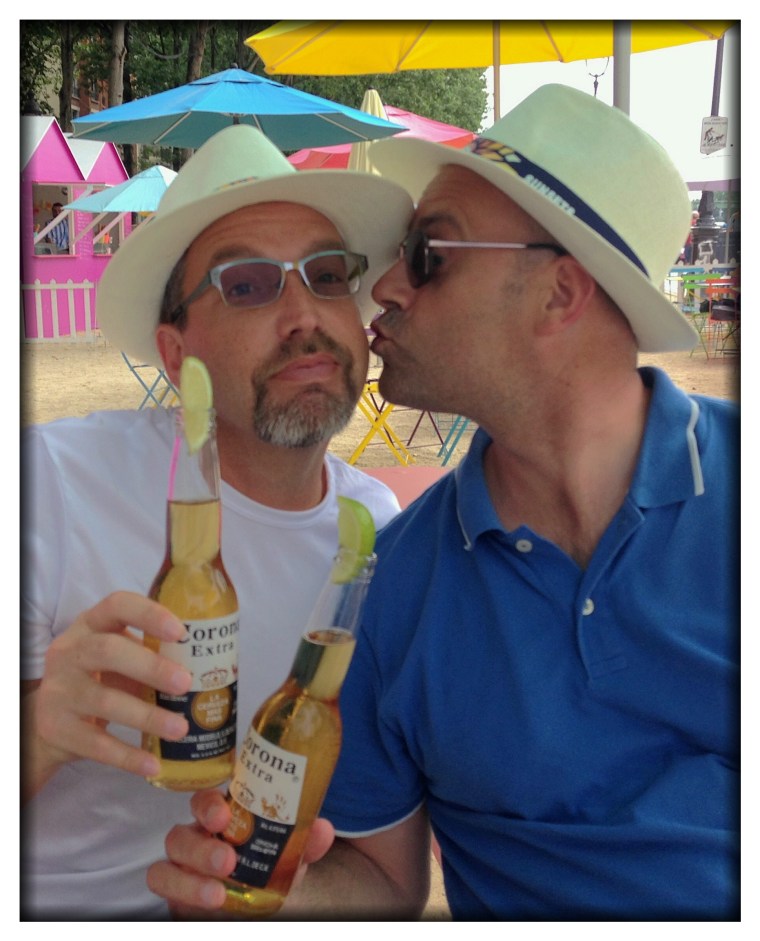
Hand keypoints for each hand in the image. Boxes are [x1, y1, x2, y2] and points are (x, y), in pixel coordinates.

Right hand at [24, 591, 192, 793]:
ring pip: (104, 701)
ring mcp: (59, 691)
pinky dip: (127, 756)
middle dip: (151, 667)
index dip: (149, 615)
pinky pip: (95, 744)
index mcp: (90, 625)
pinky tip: (153, 764)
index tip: (181, 632)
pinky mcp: (56, 729)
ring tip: (181, 728)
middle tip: (185, 682)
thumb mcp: (117, 657)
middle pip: (108, 651)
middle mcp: (69, 652)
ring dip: (147, 716)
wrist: (49, 720)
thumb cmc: (100, 678)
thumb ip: (150, 653)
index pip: (116, 605)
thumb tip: (210, 667)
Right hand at [147, 789, 334, 917]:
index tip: (224, 815)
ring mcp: (181, 865)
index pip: (205, 800)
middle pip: (180, 833)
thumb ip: (305, 841)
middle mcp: (196, 836)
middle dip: (200, 848)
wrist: (258, 896)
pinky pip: (162, 885)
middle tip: (227, 860)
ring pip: (164, 864)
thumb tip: (322, 829)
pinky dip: (181, 894)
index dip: (209, 805)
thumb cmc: (267, 863)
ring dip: (190, 881)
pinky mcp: (174, 890)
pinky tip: (209, 902)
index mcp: (221, 817)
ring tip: (218, 895)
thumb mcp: (289, 853)